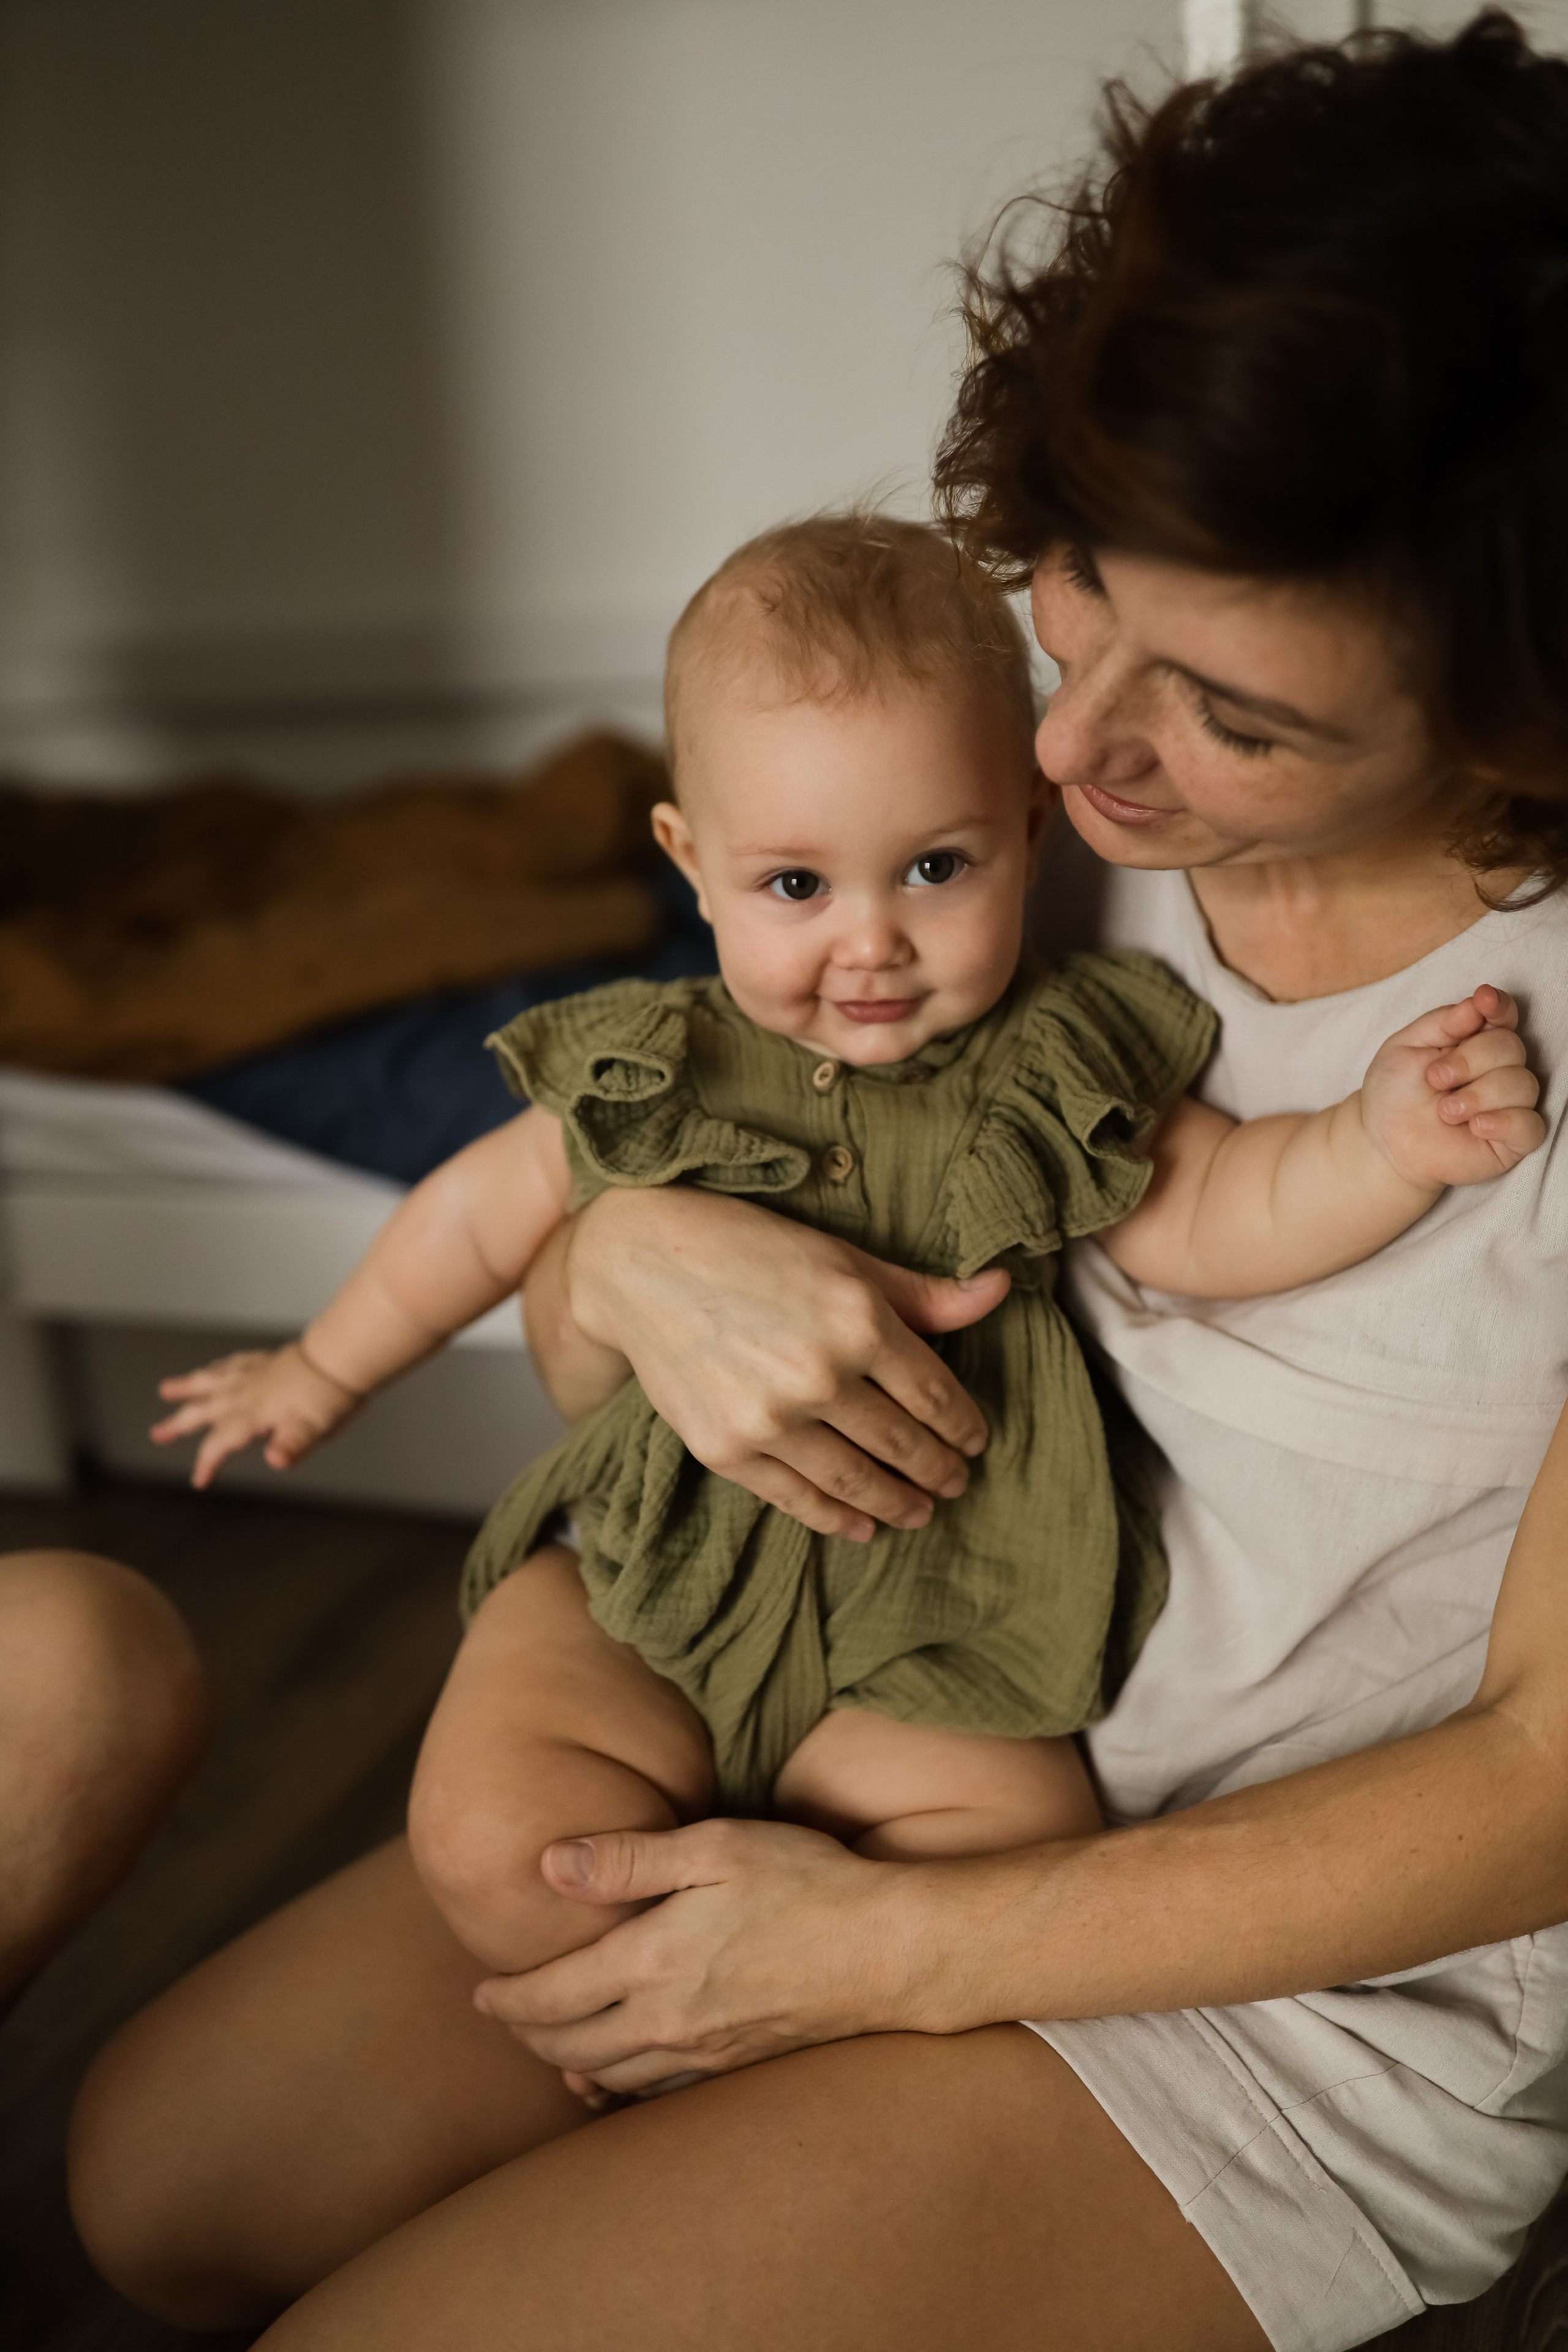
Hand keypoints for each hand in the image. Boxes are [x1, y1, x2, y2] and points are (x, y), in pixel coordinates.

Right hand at [150, 1340, 361, 1488]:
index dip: (206, 1463)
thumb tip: (276, 1462)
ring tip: (166, 1389)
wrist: (341, 1359)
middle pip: (203, 1409)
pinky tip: (213, 1370)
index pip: (219, 1443)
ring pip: (210, 1381)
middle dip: (179, 1424)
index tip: (200, 1482)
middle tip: (157, 1434)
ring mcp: (253, 1374)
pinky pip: (231, 1364)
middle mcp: (245, 1393)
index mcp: (252, 1415)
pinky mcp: (264, 1361)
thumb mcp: (314, 1429)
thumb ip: (291, 1446)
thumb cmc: (328, 1397)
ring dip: (187, 1387)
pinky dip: (217, 1369)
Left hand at [472, 1818, 934, 2097]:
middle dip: (527, 2036)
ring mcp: (704, 2052)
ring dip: (568, 2064)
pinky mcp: (735, 2066)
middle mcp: (669, 2019)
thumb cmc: (806, 1883)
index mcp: (653, 1960)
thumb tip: (550, 1864)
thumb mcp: (716, 1846)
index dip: (508, 1999)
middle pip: (571, 2046)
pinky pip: (657, 2093)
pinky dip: (621, 2088)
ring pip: (611, 2076)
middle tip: (502, 2017)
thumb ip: (630, 1859)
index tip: (479, 1993)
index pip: (553, 1996)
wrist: (888, 1950)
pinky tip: (616, 2078)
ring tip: (546, 2047)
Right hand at [562, 1189, 1008, 1540]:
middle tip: (956, 1482)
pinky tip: (863, 1527)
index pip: (935, 1394)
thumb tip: (1002, 1290)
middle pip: (902, 1443)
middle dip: (938, 1469)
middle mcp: (819, 1374)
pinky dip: (837, 1519)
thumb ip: (921, 1291)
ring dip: (898, 1503)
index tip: (975, 1442)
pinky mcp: (726, 1449)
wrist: (638, 1264)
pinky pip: (797, 1499)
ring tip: (920, 1511)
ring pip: (856, 1479)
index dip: (964, 1426)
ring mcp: (770, 1419)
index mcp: (858, 1319)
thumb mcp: (842, 1258)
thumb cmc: (747, 1248)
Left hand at [1361, 984, 1544, 1186]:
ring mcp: (1508, 1104)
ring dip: (1479, 1095)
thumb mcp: (1405, 1047)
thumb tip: (1477, 1002)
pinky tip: (1476, 1126)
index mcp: (1474, 1041)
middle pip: (1512, 1047)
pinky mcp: (1511, 1140)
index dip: (1499, 1007)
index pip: (1503, 1016)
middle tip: (1435, 1078)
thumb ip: (1442, 1022)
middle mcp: (1498, 1069)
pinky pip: (1531, 1126)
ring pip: (1523, 1085)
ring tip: (1445, 1111)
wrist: (1383, 1142)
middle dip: (1471, 1060)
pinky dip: (1505, 1122)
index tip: (1484, 1002)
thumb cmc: (1394, 1092)